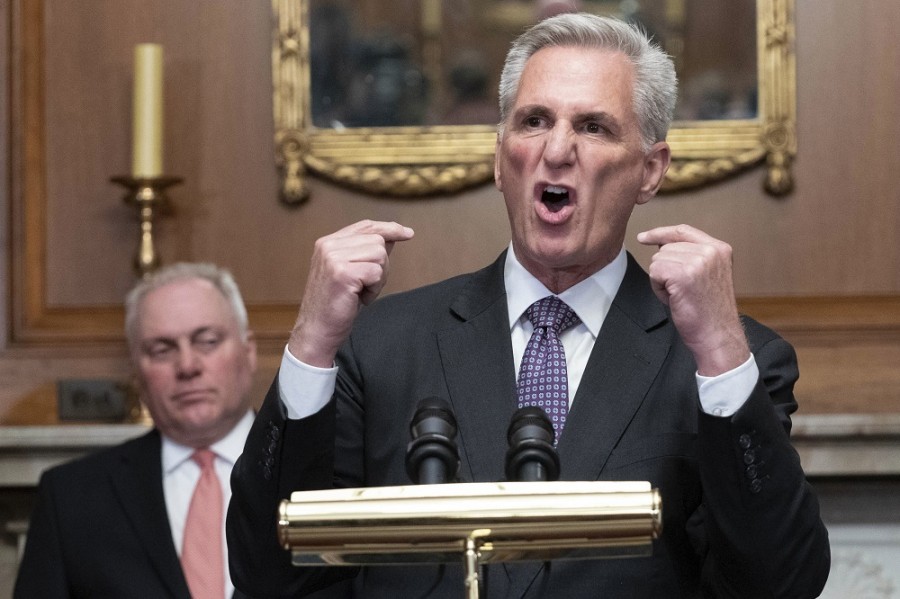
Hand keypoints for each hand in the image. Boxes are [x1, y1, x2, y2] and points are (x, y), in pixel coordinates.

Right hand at [288, 220, 414, 367]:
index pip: (365, 226)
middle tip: (367, 286)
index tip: (408, 233)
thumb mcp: (351, 273)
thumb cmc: (335, 305)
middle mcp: (328, 245)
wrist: (317, 330)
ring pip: (379, 255)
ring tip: (361, 292)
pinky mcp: (342, 273)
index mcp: (328, 243)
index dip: (389, 228)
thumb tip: (392, 236)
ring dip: (378, 278)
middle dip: (382, 265)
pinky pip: (376, 272)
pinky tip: (360, 299)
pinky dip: (374, 289)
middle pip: (377, 241)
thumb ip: (367, 252)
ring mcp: (333, 258)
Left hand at [636, 224, 749, 375]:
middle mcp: (711, 251)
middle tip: (682, 291)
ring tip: (681, 296)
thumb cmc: (708, 311)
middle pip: (666, 248)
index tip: (644, 237)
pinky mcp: (684, 274)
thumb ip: (691, 256)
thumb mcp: (706, 274)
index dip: (660, 233)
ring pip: (658, 261)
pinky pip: (655, 273)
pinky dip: (658, 289)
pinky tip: (674, 299)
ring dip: (662, 281)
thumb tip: (661, 244)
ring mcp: (698, 261)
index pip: (683, 231)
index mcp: (719, 248)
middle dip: (665, 270)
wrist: (717, 335)